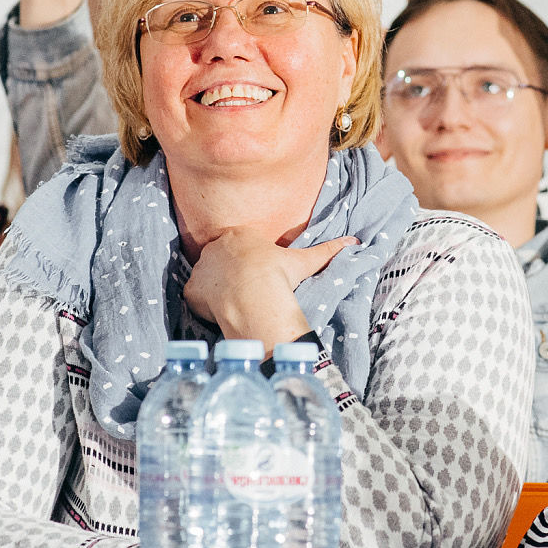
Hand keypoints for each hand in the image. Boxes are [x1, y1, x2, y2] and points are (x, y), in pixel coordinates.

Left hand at [183, 228, 356, 343]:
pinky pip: (196, 297)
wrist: (254, 296)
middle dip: (230, 274)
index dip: (248, 262)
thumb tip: (355, 241)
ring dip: (217, 289)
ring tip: (235, 304)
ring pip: (208, 278)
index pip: (240, 245)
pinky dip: (205, 305)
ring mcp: (201, 268)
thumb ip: (327, 250)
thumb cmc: (279, 275)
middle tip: (246, 292)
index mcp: (239, 235)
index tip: (257, 276)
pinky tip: (221, 312)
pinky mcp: (192, 290)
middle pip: (221, 260)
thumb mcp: (304, 261)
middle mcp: (215, 247)